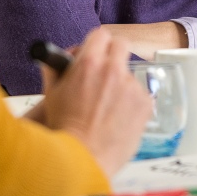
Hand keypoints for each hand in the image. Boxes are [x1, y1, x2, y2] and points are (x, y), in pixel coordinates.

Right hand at [35, 28, 152, 175]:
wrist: (82, 161)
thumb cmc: (64, 130)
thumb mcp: (52, 94)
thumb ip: (55, 69)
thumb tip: (55, 58)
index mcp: (89, 62)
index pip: (100, 34)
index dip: (97, 44)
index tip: (95, 52)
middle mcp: (113, 70)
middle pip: (121, 45)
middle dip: (113, 55)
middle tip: (105, 73)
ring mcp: (131, 87)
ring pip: (129, 75)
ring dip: (121, 84)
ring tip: (107, 109)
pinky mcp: (145, 104)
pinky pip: (139, 96)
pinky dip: (131, 104)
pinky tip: (118, 120)